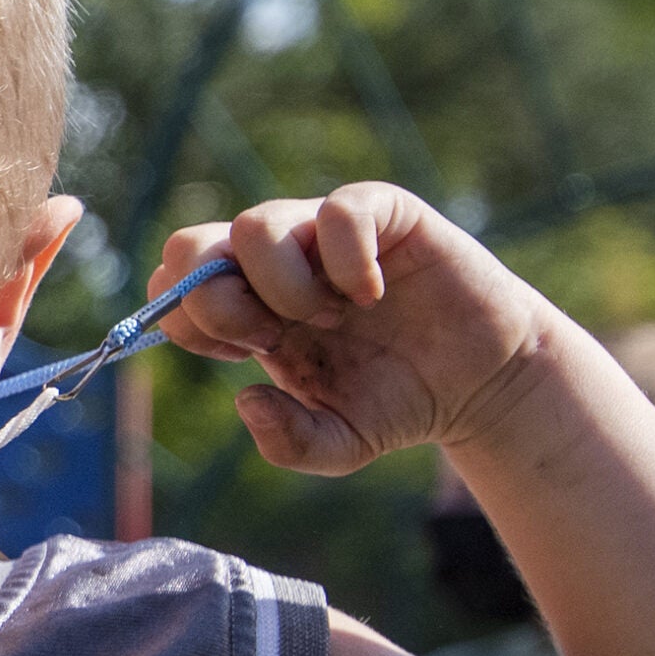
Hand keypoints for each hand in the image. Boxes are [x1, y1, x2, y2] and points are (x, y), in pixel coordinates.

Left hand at [153, 183, 552, 474]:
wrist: (481, 381)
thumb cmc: (398, 401)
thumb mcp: (339, 444)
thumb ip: (290, 442)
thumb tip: (247, 400)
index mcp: (250, 306)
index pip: (173, 285)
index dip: (191, 321)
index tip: (245, 355)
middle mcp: (278, 261)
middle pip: (192, 245)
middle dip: (218, 300)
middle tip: (272, 338)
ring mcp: (325, 233)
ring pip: (256, 225)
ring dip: (283, 286)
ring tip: (331, 319)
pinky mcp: (385, 214)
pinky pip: (340, 211)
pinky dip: (347, 259)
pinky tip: (370, 295)